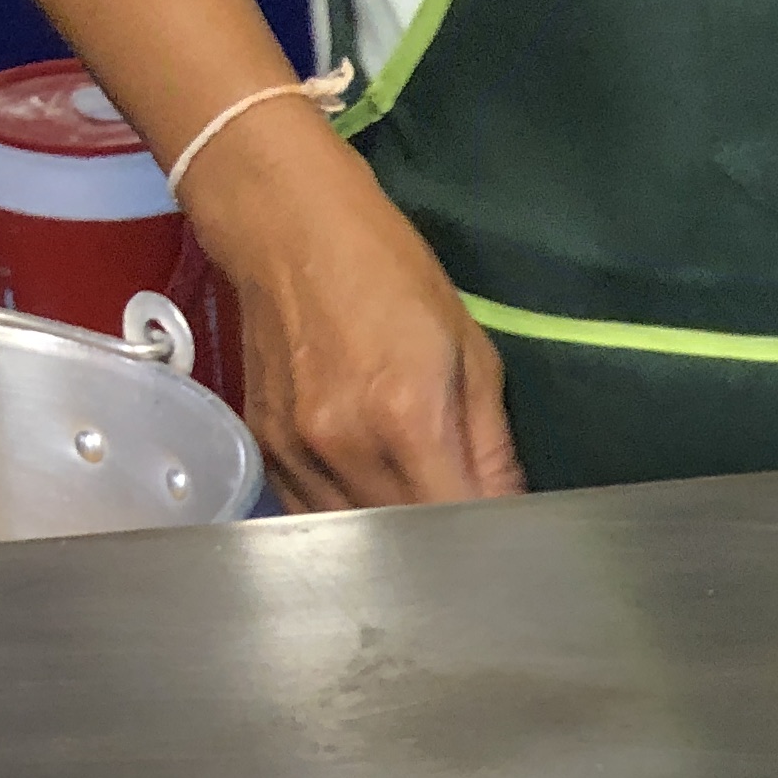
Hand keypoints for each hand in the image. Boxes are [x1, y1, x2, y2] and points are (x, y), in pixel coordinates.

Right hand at [183, 114, 522, 509]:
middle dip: (446, 549)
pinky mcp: (265, 450)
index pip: (456, 525)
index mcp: (407, 420)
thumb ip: (492, 447)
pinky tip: (375, 510)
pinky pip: (313, 518)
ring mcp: (296, 453)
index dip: (486, 544)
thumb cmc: (391, 276)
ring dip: (396, 547)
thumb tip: (511, 513)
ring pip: (356, 543)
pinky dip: (351, 527)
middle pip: (406, 545)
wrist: (288, 227)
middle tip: (469, 540)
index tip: (505, 544)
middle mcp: (345, 447)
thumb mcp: (471, 353)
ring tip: (424, 531)